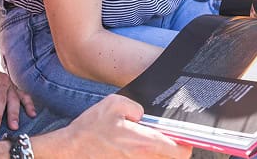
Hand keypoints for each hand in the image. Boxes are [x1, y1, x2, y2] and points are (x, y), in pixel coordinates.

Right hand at [62, 94, 190, 157]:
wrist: (70, 149)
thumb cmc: (90, 128)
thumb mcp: (114, 103)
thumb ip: (136, 106)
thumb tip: (144, 115)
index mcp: (143, 142)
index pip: (179, 151)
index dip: (187, 145)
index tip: (186, 138)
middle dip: (175, 151)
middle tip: (170, 139)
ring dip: (160, 154)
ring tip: (150, 142)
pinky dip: (146, 157)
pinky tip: (135, 148)